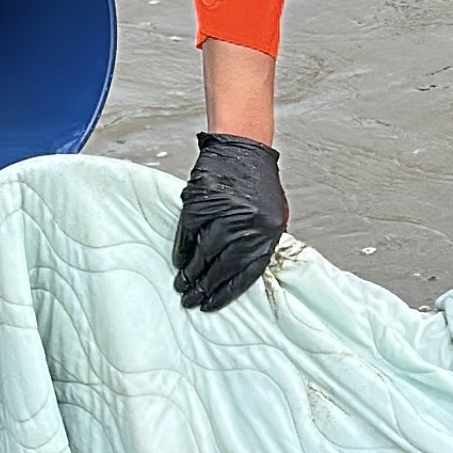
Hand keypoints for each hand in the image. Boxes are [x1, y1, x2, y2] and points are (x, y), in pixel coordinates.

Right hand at [173, 133, 288, 310]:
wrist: (244, 148)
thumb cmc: (258, 184)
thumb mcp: (273, 216)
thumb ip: (261, 244)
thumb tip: (241, 275)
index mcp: (269, 232)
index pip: (247, 273)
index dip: (227, 292)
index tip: (211, 304)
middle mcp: (249, 225)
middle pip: (223, 266)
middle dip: (205, 287)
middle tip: (191, 299)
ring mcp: (225, 212)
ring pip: (205, 252)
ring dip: (191, 273)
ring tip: (182, 285)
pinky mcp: (203, 201)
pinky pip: (189, 233)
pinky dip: (182, 250)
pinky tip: (179, 261)